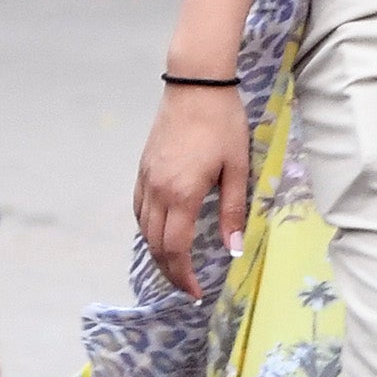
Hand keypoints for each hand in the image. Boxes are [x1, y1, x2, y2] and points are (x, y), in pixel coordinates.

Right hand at [136, 87, 251, 294]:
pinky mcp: (143, 167)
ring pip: (144, 228)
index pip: (175, 249)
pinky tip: (160, 232)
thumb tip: (232, 249)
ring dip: (157, 252)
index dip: (183, 275)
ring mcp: (147, 178)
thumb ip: (232, 211)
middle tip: (186, 287)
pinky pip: (139, 208)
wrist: (196, 84)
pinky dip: (147, 229)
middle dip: (169, 271)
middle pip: (155, 244)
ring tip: (174, 266)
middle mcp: (158, 190)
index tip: (195, 292)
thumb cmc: (223, 124)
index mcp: (182, 194)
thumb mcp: (237, 168)